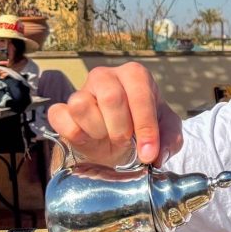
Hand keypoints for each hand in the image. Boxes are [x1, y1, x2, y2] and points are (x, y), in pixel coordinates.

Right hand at [47, 63, 182, 165]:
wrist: (121, 145)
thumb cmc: (144, 131)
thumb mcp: (168, 134)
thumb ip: (170, 140)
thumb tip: (157, 155)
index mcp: (135, 76)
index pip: (140, 94)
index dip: (145, 126)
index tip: (148, 153)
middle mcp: (105, 76)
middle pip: (111, 97)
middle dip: (121, 129)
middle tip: (126, 142)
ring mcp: (81, 91)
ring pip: (82, 105)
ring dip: (98, 131)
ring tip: (107, 137)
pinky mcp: (61, 109)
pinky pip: (60, 116)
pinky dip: (75, 134)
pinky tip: (88, 139)